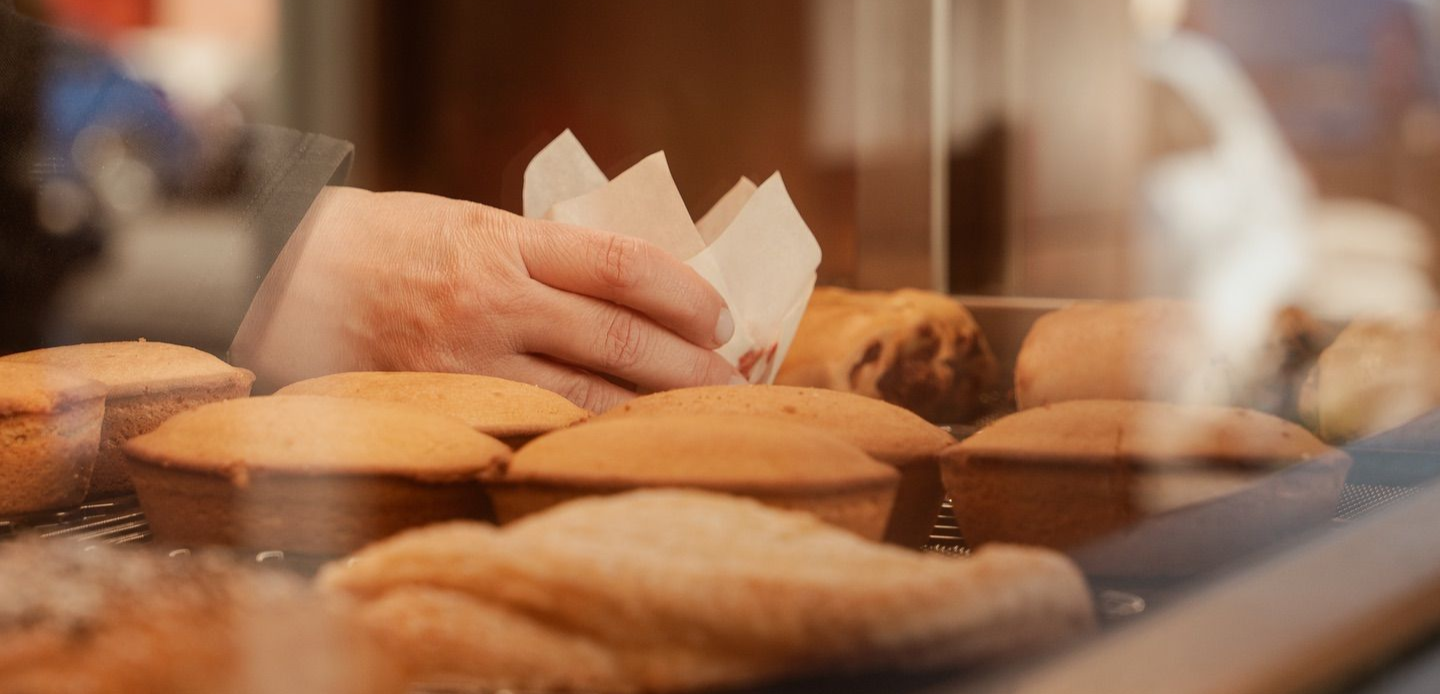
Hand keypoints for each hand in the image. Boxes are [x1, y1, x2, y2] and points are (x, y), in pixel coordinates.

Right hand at [231, 186, 740, 411]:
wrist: (290, 274)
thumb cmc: (393, 242)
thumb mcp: (475, 225)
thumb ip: (547, 258)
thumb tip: (636, 293)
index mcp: (505, 242)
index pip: (621, 265)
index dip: (685, 293)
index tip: (721, 316)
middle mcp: (491, 301)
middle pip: (618, 340)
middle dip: (689, 367)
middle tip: (731, 383)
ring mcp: (466, 361)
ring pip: (583, 397)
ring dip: (650, 412)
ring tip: (694, 419)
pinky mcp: (442, 404)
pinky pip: (532, 426)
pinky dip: (586, 436)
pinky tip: (620, 442)